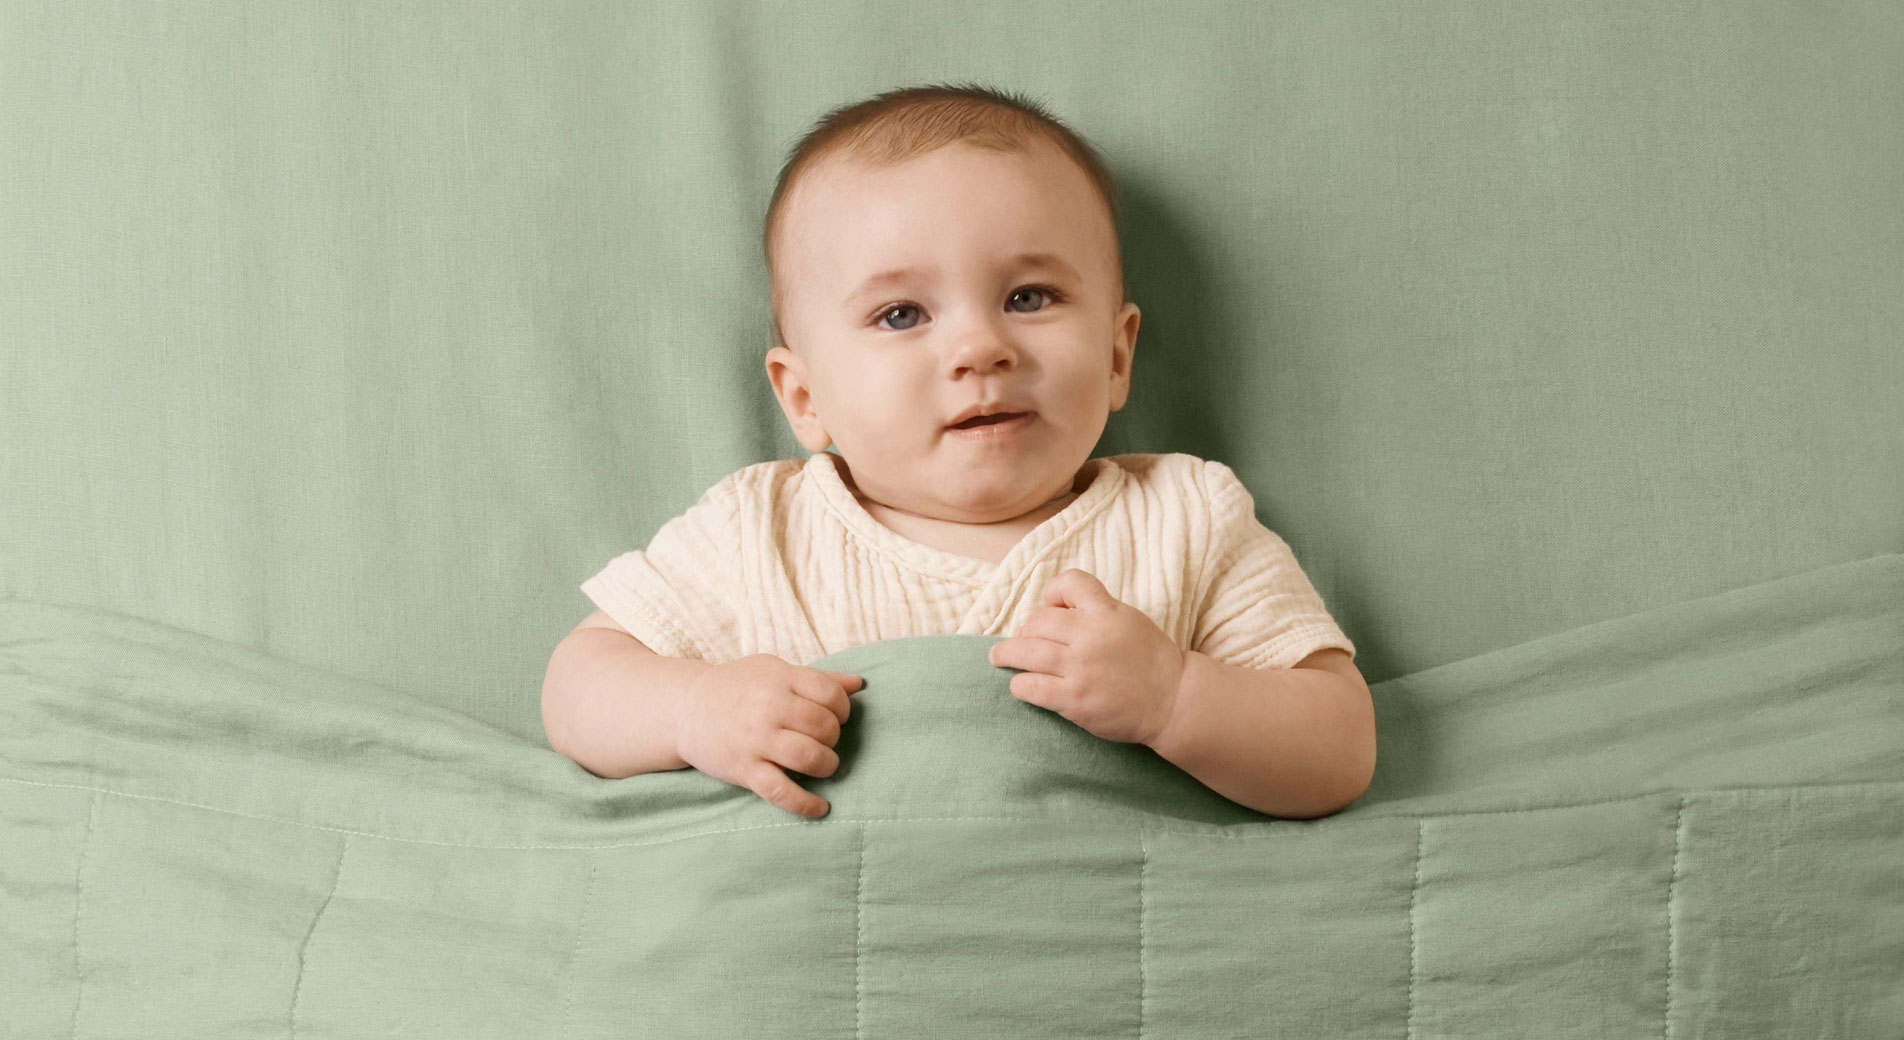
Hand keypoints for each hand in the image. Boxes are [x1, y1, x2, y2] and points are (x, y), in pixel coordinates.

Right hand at [675, 654, 862, 818]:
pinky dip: (805, 804)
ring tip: (823, 766)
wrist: (685, 708)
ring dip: (826, 765)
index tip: (836, 716)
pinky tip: (821, 808)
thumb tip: (858, 685)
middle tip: (825, 741)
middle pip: (824, 726)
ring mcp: (755, 740)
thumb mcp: (773, 670)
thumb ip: (817, 678)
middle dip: (834, 737)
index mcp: (779, 679)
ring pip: (809, 756)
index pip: (830, 694)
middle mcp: (768, 708)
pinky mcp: (743, 770)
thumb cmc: (737, 687)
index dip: (842, 708)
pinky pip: (781, 792)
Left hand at [987, 568, 1186, 744]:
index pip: (1069, 582)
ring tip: (1000, 657)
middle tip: (1021, 641)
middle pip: (1038, 621)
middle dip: (1025, 630)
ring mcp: (1080, 668)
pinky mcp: (1074, 699)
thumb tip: (1052, 611)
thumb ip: (1096, 610)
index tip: (1050, 608)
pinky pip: (1030, 686)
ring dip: (1007, 654)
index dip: (1053, 593)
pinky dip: (1020, 684)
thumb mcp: (1128, 619)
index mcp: (1106, 611)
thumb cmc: (1151, 660)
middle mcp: (1090, 635)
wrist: (1173, 700)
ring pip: (1025, 651)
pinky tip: (1022, 686)